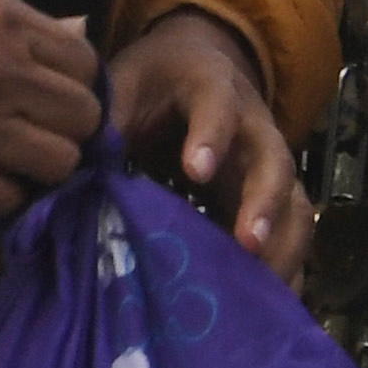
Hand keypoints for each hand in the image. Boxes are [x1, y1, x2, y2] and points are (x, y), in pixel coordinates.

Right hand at [0, 0, 99, 214]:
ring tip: (15, 152)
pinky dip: (4, 190)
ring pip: (61, 163)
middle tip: (38, 120)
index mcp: (8, 24)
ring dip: (43, 159)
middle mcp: (7, 79)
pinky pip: (11, 199)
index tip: (52, 85)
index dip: (74, 77)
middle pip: (85, 117)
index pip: (86, 65)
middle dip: (67, 120)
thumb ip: (14, 14)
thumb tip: (68, 34)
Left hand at [110, 4, 311, 280]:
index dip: (210, 136)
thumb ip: (107, 121)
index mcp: (212, 86)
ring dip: (282, 245)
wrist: (195, 65)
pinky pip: (293, 233)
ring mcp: (270, 166)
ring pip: (294, 204)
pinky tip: (270, 303)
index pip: (217, 106)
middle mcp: (255, 126)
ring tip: (263, 289)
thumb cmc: (152, 80)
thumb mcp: (123, 84)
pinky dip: (288, 267)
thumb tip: (73, 170)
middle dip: (262, 204)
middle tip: (246, 244)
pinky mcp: (275, 198)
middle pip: (273, 163)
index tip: (196, 171)